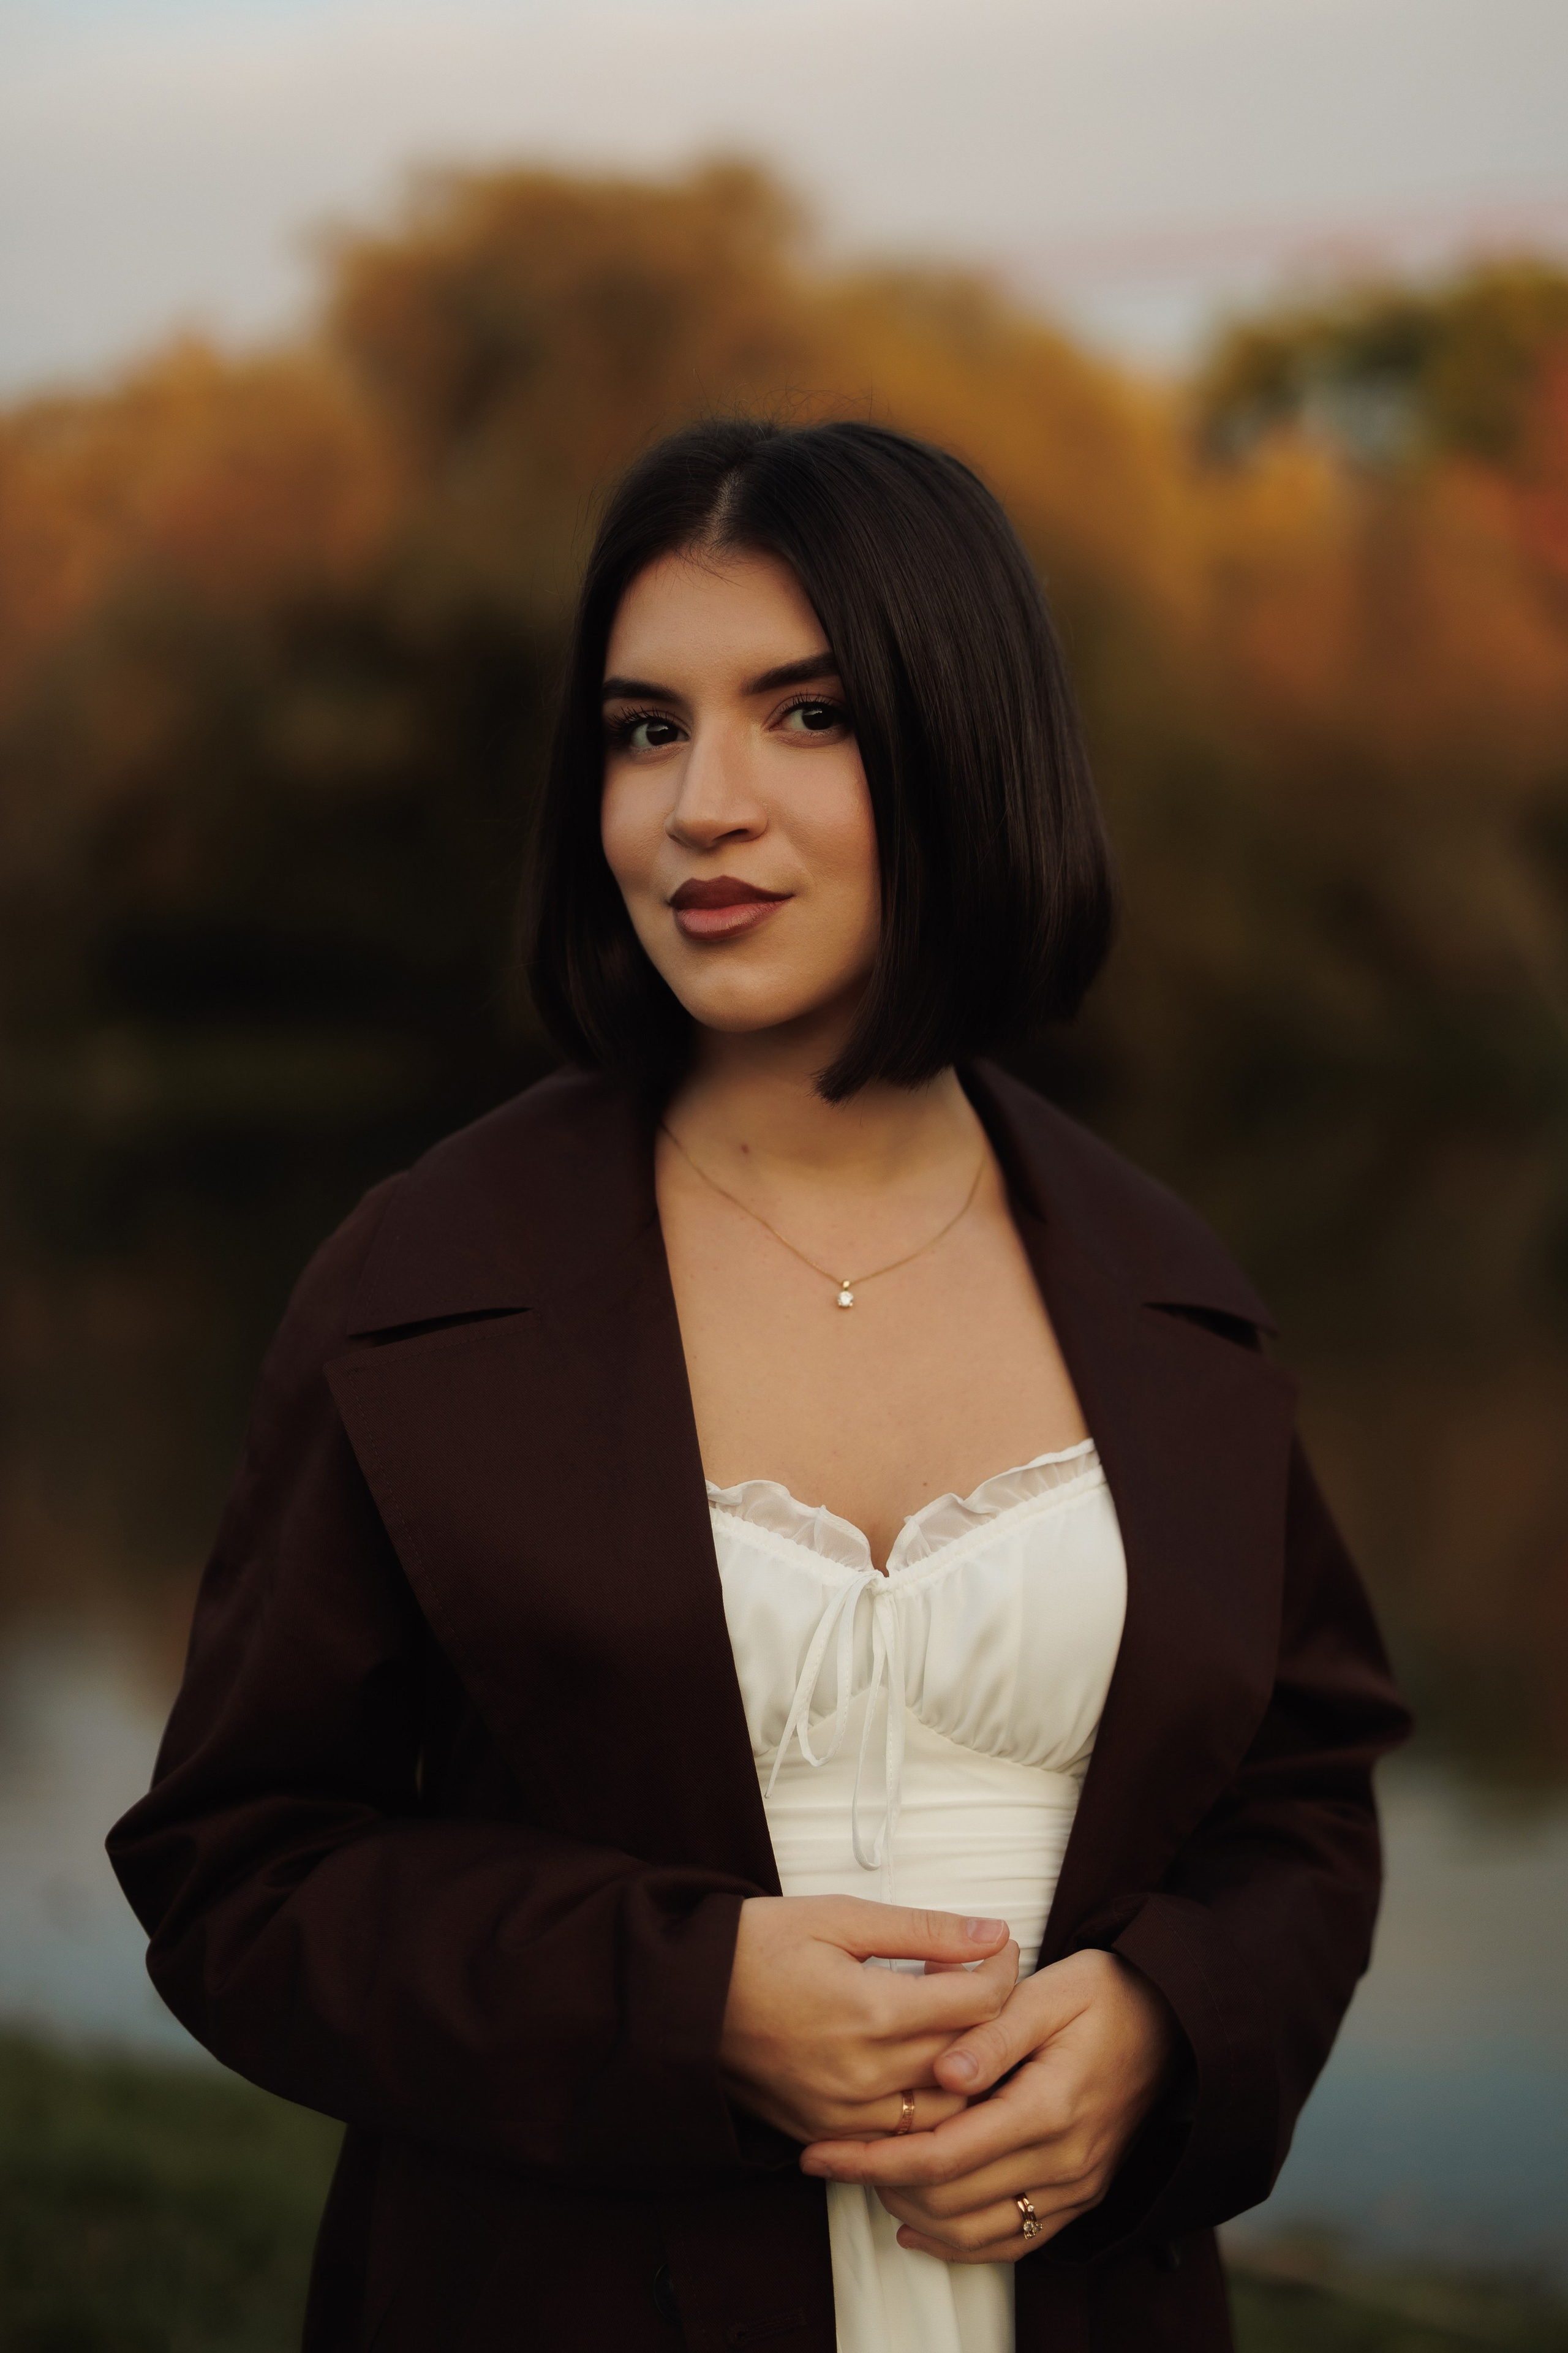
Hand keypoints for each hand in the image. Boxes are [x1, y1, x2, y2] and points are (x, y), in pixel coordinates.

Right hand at [720, 1896, 1018, 2144]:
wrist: (681, 1999)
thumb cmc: (755, 1946)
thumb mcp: (839, 1916)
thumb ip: (922, 1928)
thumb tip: (991, 1932)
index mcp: (871, 2011)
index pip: (977, 2003)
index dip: (1001, 1970)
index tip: (998, 1947)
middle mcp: (864, 2075)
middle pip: (970, 2060)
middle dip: (993, 2017)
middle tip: (984, 1980)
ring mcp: (844, 2114)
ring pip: (945, 2112)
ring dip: (965, 2073)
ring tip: (957, 2027)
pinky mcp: (825, 2133)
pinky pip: (900, 2138)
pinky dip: (924, 2108)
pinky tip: (919, 2067)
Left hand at [800, 1948, 1177, 2261]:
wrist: (1175, 2022)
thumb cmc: (1106, 1994)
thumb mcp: (1049, 1991)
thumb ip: (993, 2032)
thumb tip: (943, 2072)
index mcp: (1049, 2106)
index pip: (943, 2155)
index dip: (873, 2160)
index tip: (821, 2150)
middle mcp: (1064, 2159)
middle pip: (951, 2201)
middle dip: (880, 2187)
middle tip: (831, 2158)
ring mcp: (1076, 2186)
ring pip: (977, 2233)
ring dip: (913, 2216)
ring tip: (867, 2180)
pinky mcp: (1080, 2196)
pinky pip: (1014, 2242)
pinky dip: (960, 2243)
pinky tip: (918, 2226)